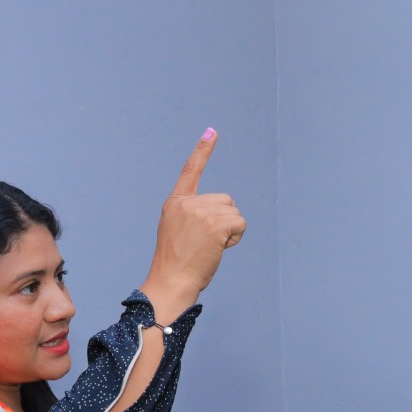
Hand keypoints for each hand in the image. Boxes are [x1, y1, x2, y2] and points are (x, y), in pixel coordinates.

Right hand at [143, 128, 247, 319]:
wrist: (171, 281)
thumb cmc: (177, 264)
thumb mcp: (179, 232)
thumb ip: (195, 217)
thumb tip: (225, 216)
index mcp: (175, 203)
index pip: (190, 170)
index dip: (203, 150)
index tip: (212, 131)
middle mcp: (187, 203)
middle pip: (225, 200)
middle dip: (224, 220)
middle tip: (206, 243)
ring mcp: (200, 211)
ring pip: (234, 212)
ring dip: (230, 231)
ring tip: (210, 247)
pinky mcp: (214, 224)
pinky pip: (240, 223)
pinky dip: (236, 237)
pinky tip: (219, 248)